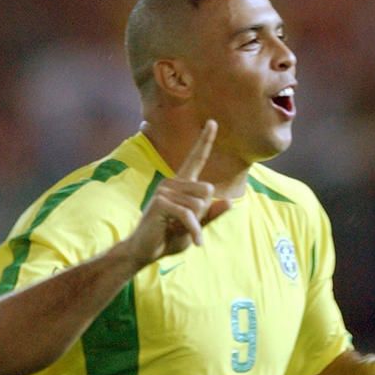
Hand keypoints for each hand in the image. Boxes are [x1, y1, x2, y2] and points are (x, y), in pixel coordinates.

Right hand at [124, 119, 230, 264]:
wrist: (144, 252)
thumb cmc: (169, 238)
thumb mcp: (196, 227)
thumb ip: (211, 215)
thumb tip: (230, 202)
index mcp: (181, 184)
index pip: (196, 158)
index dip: (205, 141)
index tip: (213, 122)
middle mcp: (172, 182)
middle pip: (207, 190)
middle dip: (204, 212)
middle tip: (187, 224)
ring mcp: (164, 191)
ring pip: (200, 204)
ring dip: (197, 223)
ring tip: (179, 229)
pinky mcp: (161, 203)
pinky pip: (189, 214)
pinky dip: (194, 230)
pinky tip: (195, 242)